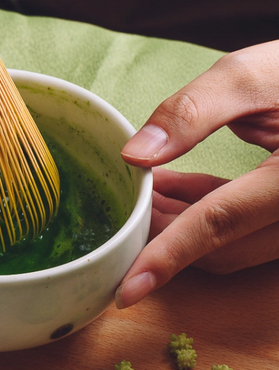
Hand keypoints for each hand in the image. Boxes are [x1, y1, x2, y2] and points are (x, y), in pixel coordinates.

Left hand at [115, 40, 278, 308]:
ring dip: (177, 223)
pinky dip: (201, 212)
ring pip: (228, 242)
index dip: (168, 256)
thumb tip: (134, 156)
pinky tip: (170, 185)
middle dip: (161, 233)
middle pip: (219, 245)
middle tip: (120, 205)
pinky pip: (241, 228)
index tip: (128, 289)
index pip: (218, 224)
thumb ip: (192, 113)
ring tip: (140, 190)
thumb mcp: (249, 79)